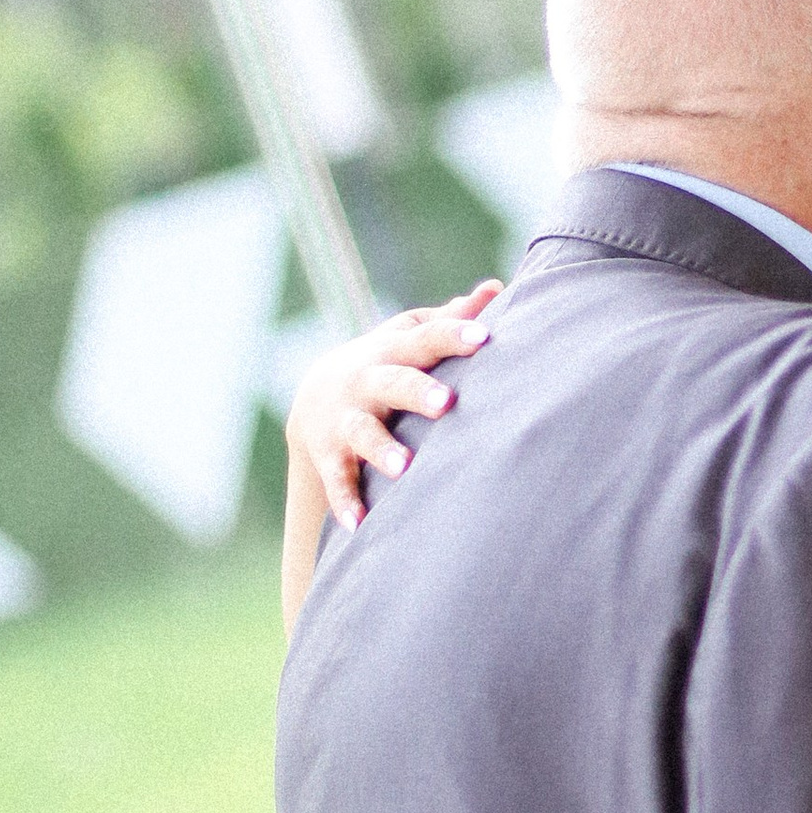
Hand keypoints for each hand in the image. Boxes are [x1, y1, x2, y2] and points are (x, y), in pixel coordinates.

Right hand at [288, 281, 499, 529]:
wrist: (315, 399)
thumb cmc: (388, 363)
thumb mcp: (410, 336)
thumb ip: (450, 319)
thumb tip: (495, 288)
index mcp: (393, 351)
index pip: (425, 339)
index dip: (452, 335)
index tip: (482, 337)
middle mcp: (367, 382)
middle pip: (392, 382)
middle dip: (417, 391)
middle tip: (447, 402)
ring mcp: (346, 420)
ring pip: (363, 433)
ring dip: (381, 449)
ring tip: (405, 467)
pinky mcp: (330, 456)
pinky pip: (337, 479)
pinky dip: (346, 501)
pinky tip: (359, 524)